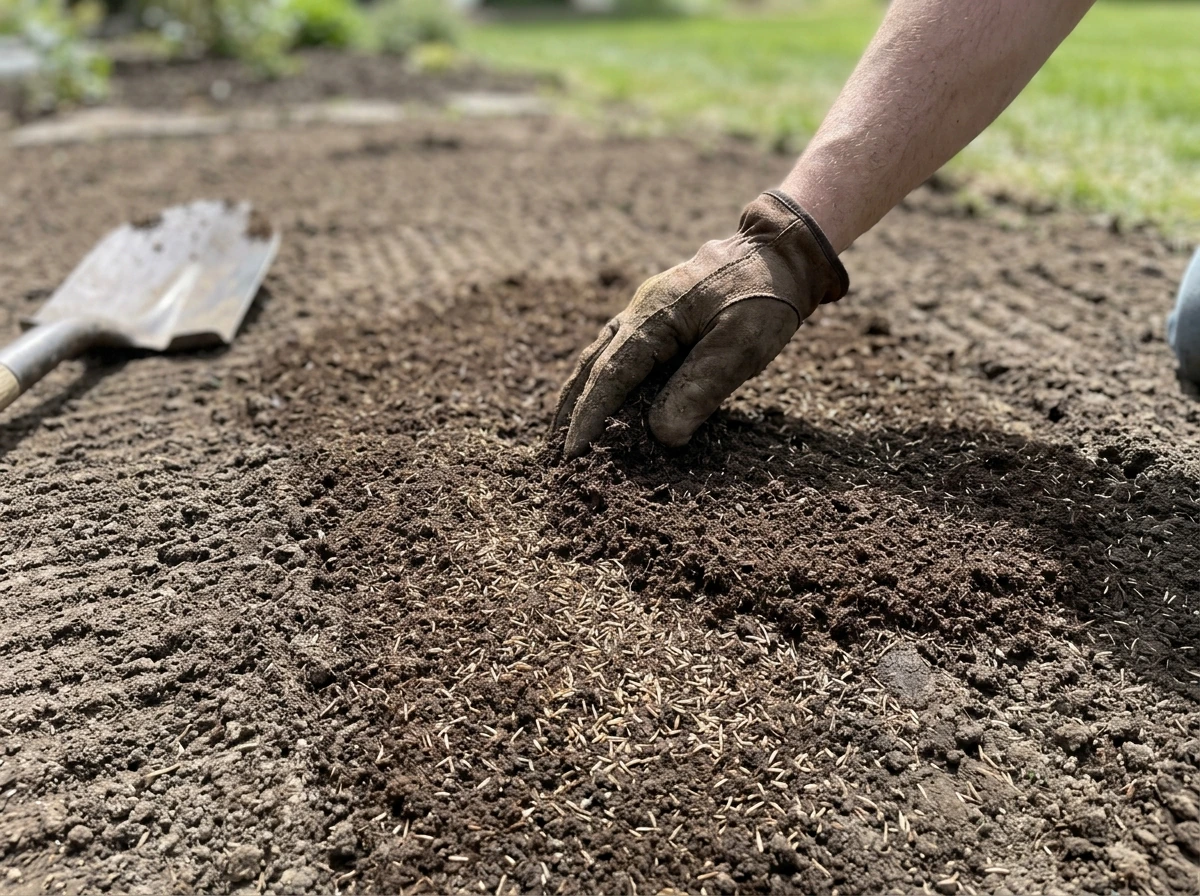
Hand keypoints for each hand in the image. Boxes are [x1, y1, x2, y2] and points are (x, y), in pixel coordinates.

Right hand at [553, 190, 848, 457]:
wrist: (780, 252)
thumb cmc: (765, 297)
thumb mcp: (741, 344)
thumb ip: (701, 387)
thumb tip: (662, 435)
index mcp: (653, 318)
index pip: (609, 376)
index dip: (589, 417)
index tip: (572, 454)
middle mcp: (638, 312)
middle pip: (590, 366)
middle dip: (570, 411)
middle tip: (554, 455)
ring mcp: (645, 311)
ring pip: (598, 357)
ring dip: (579, 396)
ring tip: (564, 434)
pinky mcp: (658, 317)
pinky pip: (617, 352)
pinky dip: (601, 380)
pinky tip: (600, 400)